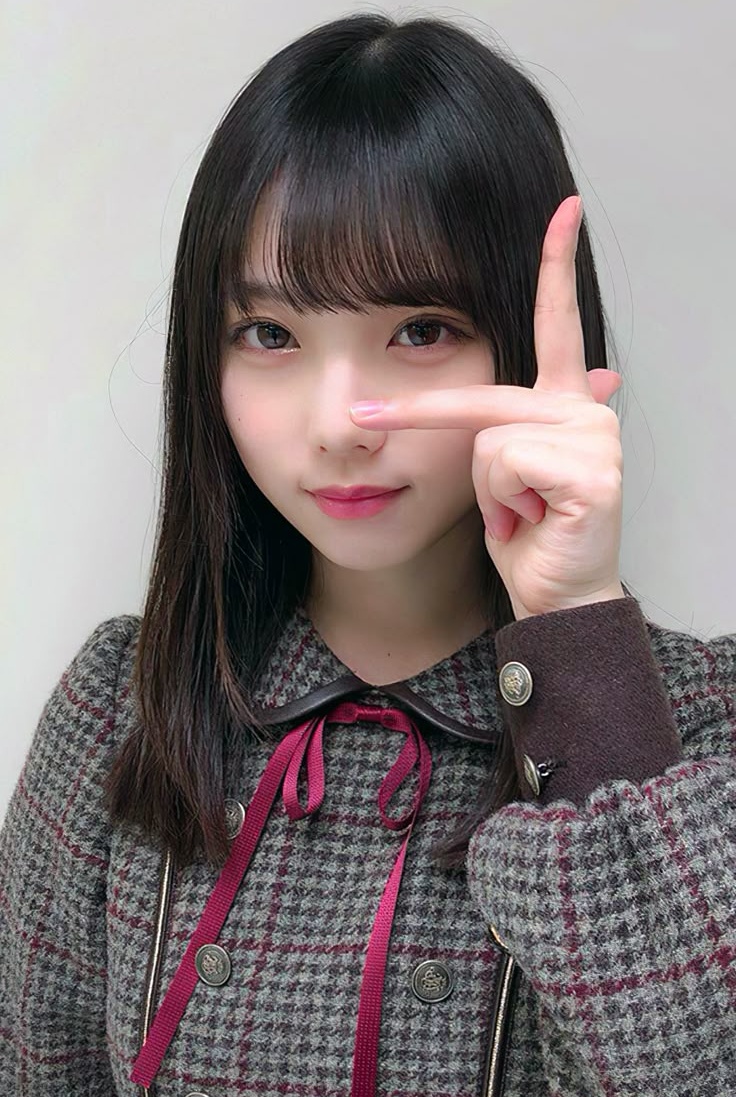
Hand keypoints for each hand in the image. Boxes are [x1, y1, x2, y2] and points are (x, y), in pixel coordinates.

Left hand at [349, 195, 625, 619]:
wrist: (554, 596)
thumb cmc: (526, 532)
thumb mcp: (499, 472)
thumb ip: (502, 425)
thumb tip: (561, 380)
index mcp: (562, 402)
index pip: (555, 323)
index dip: (555, 264)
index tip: (562, 205)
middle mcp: (585, 409)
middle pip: (477, 402)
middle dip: (431, 428)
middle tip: (405, 443)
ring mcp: (594, 439)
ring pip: (486, 442)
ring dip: (487, 493)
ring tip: (520, 514)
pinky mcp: (592, 474)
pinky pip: (505, 467)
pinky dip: (504, 507)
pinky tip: (534, 522)